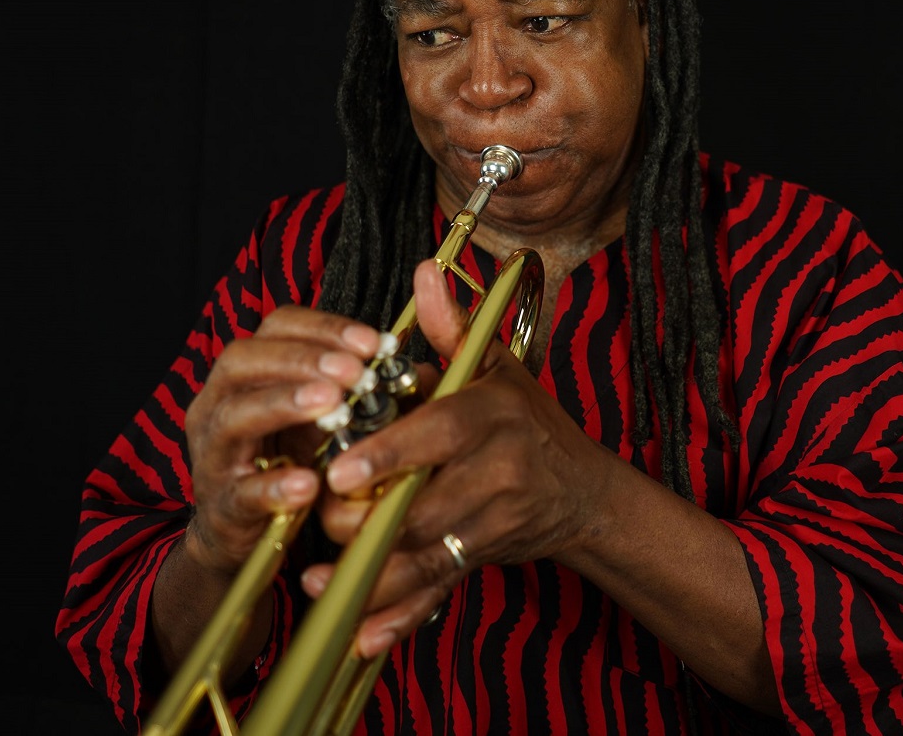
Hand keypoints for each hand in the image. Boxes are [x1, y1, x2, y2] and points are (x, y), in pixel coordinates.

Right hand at [182, 304, 381, 572]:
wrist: (242, 528)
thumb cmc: (287, 459)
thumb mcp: (319, 416)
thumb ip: (355, 390)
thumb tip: (415, 370)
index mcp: (246, 372)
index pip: (276, 328)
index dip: (323, 328)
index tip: (372, 342)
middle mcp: (218, 403)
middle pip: (243, 361)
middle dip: (304, 360)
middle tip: (355, 371)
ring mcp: (214, 453)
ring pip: (235, 416)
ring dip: (286, 404)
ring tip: (333, 403)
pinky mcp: (222, 506)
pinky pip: (242, 492)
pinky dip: (275, 486)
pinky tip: (310, 483)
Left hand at [305, 259, 608, 657]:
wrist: (584, 491)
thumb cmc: (527, 420)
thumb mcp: (494, 367)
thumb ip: (451, 327)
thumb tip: (424, 270)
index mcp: (490, 414)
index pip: (439, 432)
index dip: (392, 453)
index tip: (342, 470)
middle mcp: (498, 469)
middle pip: (424, 504)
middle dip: (366, 518)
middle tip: (320, 516)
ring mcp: (495, 520)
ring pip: (427, 555)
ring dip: (372, 575)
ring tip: (319, 577)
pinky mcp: (486, 557)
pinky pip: (441, 590)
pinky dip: (401, 616)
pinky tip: (360, 633)